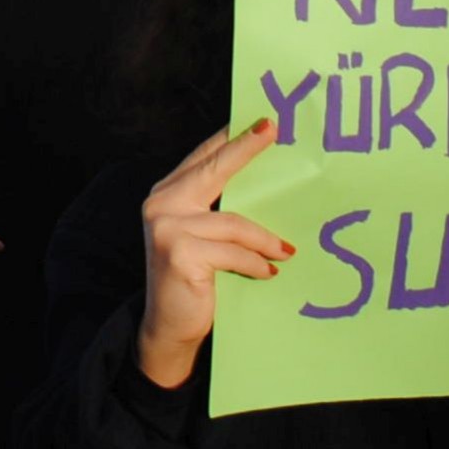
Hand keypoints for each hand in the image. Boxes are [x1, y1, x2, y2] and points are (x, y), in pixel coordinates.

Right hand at [134, 118, 290, 390]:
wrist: (168, 327)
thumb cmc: (195, 278)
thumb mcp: (203, 236)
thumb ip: (219, 208)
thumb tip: (267, 183)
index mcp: (167, 193)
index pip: (203, 156)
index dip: (231, 137)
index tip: (263, 121)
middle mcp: (161, 203)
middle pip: (213, 169)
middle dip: (245, 148)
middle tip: (273, 130)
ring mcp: (166, 227)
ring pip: (232, 220)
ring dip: (265, 238)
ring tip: (287, 250)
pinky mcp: (178, 252)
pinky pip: (232, 251)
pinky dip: (255, 262)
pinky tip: (268, 272)